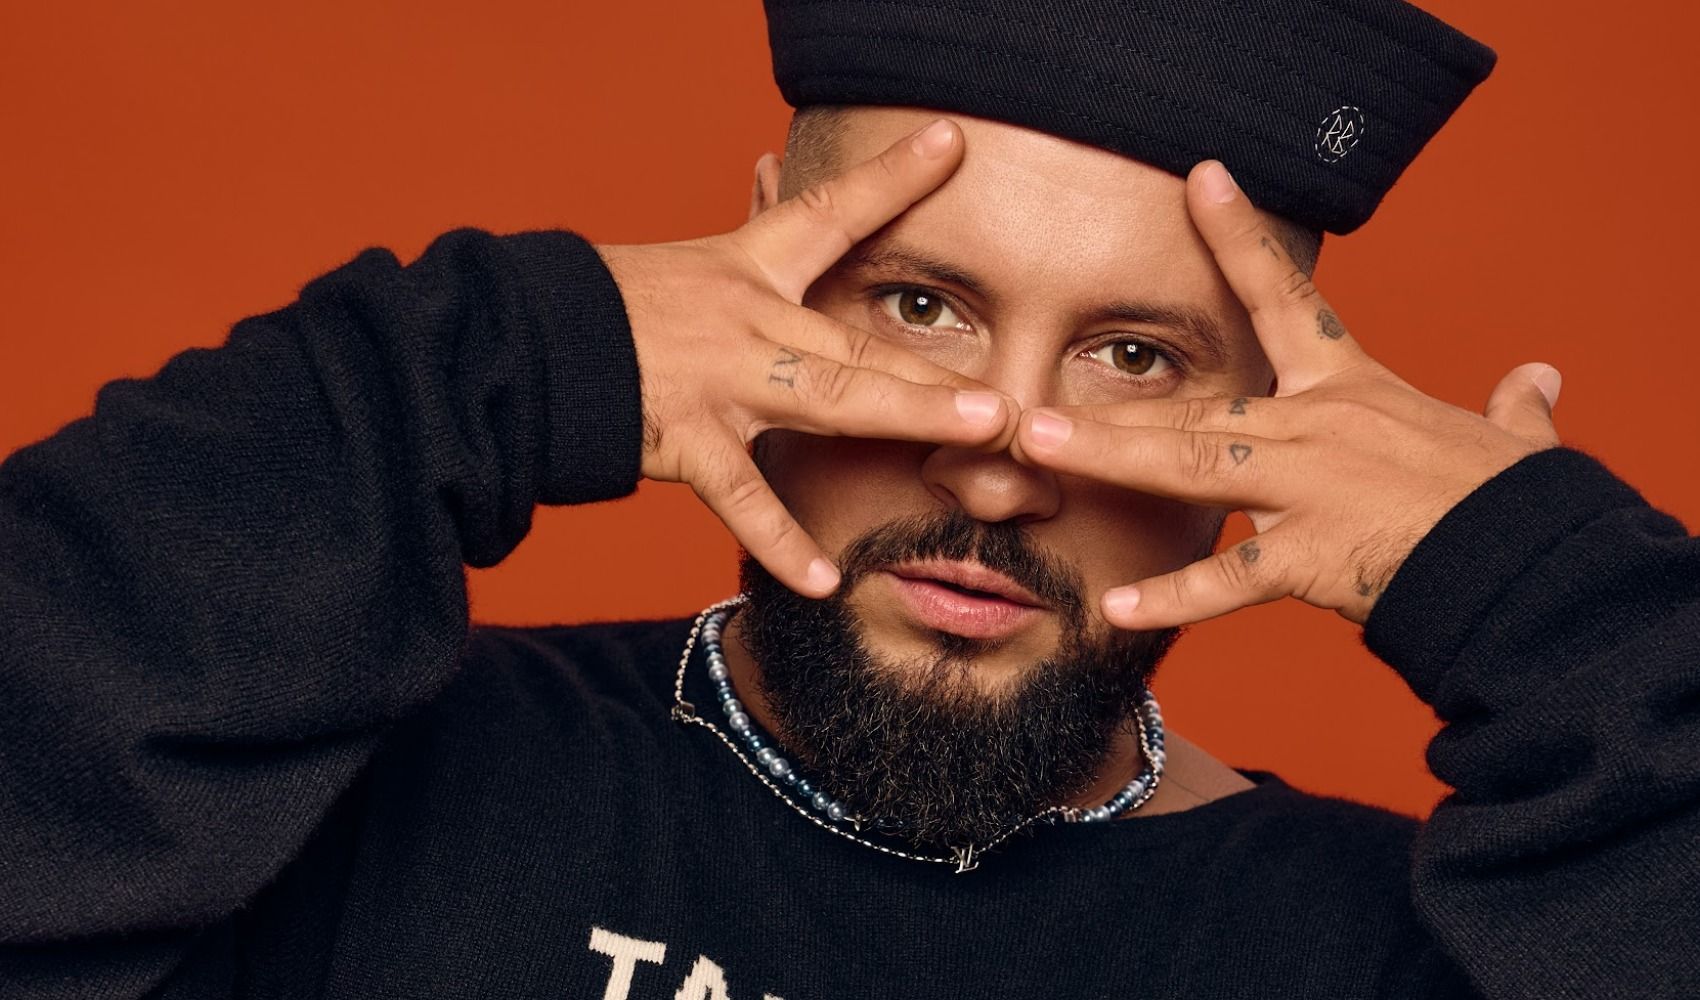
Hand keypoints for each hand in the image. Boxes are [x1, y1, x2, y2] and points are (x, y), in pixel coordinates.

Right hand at [599, 120, 1013, 597]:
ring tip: (981, 429)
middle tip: (1015, 388)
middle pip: (858, 339)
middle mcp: (747, 319)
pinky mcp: (685, 438)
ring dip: (908, 411)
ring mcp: (721, 381)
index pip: (829, 214)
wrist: (522, 345)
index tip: (954, 143)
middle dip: (939, 366)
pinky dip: (781, 541)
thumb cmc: (608, 311)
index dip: (892, 177)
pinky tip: (825, 579)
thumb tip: (771, 172)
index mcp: (746, 271)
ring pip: (829, 397)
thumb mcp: (691, 271)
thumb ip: (751, 255)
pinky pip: (741, 496)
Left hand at [1015, 161, 1560, 628]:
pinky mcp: (1315, 555)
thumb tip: (1539, 382)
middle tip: (1032, 408)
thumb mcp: (1513, 443)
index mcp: (1352, 388)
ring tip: (1040, 450)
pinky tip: (1114, 607)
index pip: (1288, 296)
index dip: (1240, 237)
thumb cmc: (1518, 503)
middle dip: (1113, 409)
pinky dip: (1173, 598)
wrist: (1540, 559)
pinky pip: (1230, 581)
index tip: (1198, 181)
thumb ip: (1512, 411)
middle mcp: (1317, 428)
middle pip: (1198, 406)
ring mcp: (1310, 490)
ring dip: (1111, 457)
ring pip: (1192, 466)